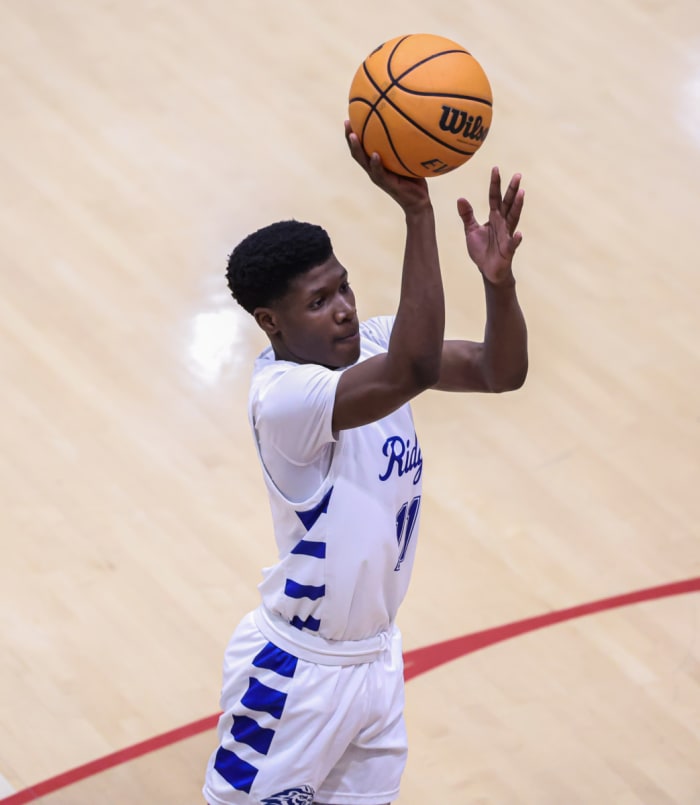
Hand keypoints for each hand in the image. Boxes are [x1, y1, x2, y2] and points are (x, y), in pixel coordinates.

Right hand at [344, 120, 430, 213]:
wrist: (418, 201)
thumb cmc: (415, 178)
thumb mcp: (412, 157)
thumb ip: (409, 143)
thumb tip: (415, 119)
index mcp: (376, 163)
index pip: (361, 146)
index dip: (354, 133)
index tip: (350, 116)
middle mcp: (374, 169)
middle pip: (356, 152)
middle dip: (350, 137)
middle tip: (347, 122)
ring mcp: (379, 177)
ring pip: (363, 162)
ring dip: (357, 149)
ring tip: (353, 136)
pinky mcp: (387, 184)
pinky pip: (379, 173)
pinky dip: (376, 164)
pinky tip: (375, 154)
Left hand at [457, 167, 523, 284]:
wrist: (488, 271)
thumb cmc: (481, 250)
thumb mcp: (470, 230)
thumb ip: (467, 215)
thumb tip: (460, 198)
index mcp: (493, 217)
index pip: (494, 197)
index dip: (494, 184)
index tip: (495, 168)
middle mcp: (502, 223)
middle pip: (508, 204)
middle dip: (512, 190)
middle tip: (517, 175)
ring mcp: (507, 235)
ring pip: (513, 218)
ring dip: (517, 206)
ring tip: (522, 194)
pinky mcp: (508, 250)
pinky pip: (513, 244)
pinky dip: (516, 239)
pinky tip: (519, 233)